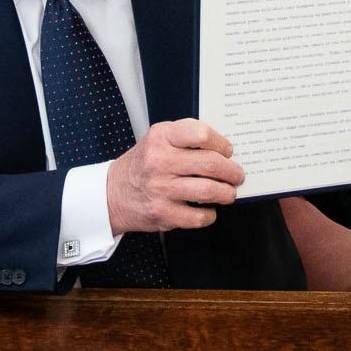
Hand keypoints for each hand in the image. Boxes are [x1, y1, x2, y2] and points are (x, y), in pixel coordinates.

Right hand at [105, 119, 244, 233]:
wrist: (113, 193)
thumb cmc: (142, 165)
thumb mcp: (157, 139)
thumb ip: (186, 139)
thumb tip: (223, 151)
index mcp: (161, 138)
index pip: (201, 134)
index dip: (221, 143)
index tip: (227, 151)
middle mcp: (160, 162)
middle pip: (211, 164)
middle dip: (232, 171)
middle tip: (237, 175)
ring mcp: (161, 189)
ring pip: (209, 191)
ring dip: (227, 193)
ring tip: (228, 192)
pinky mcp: (163, 213)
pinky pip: (198, 217)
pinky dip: (209, 215)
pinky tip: (208, 210)